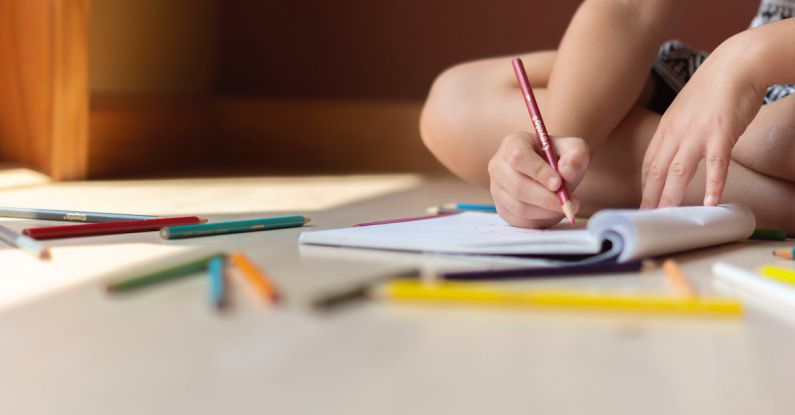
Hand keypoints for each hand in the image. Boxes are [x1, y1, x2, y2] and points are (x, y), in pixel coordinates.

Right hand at [488, 132, 588, 227]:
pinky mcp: (502, 209)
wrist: (550, 175)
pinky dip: (540, 219)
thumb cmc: (559, 158)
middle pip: (517, 186)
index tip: (558, 183)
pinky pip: (519, 220)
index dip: (538, 171)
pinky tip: (552, 211)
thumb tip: (566, 173)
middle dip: (546, 198)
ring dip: (546, 211)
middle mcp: (498, 165)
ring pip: (519, 207)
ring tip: (565, 206)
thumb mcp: (573, 149)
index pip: (518, 157)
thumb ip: (575, 156)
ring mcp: (497, 189)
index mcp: (513, 143)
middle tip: (568, 202)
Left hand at [641, 37, 764, 207]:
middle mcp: (676, 132)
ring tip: (667, 217)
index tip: (642, 204)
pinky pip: (716, 164)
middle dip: (651, 198)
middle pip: (658, 171)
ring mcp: (698, 133)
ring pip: (679, 171)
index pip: (649, 163)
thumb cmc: (715, 88)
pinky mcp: (721, 133)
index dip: (644, 187)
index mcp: (666, 127)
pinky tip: (712, 202)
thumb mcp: (685, 110)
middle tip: (647, 219)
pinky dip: (714, 184)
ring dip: (672, 196)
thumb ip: (678, 132)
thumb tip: (676, 153)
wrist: (738, 63)